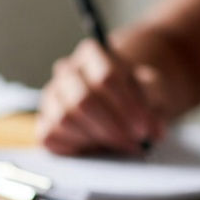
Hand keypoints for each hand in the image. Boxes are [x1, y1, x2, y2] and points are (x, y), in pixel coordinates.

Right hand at [37, 39, 167, 154]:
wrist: (117, 101)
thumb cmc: (134, 94)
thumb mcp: (151, 92)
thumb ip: (154, 107)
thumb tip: (153, 133)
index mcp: (92, 53)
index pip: (106, 77)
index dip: (127, 106)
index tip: (144, 128)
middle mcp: (66, 71)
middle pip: (84, 100)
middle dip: (112, 126)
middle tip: (134, 142)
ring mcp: (51, 96)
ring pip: (65, 119)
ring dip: (96, 137)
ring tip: (120, 144)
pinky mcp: (44, 121)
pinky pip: (51, 135)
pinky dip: (75, 145)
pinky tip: (96, 145)